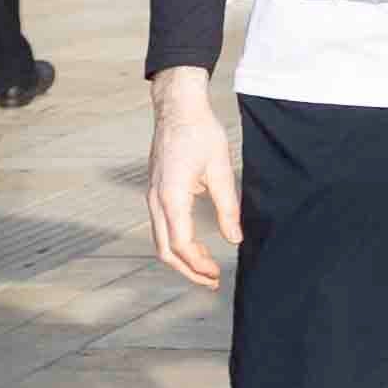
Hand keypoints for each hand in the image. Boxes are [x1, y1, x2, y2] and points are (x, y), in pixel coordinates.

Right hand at [143, 68, 237, 289]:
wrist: (177, 107)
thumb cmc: (199, 132)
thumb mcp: (221, 169)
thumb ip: (228, 207)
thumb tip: (235, 239)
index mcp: (172, 197)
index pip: (181, 245)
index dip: (198, 265)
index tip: (216, 274)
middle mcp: (156, 200)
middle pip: (165, 251)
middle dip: (188, 271)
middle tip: (212, 281)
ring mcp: (153, 196)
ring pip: (160, 241)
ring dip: (182, 259)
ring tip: (206, 268)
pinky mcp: (156, 191)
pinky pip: (161, 227)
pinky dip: (176, 243)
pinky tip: (196, 246)